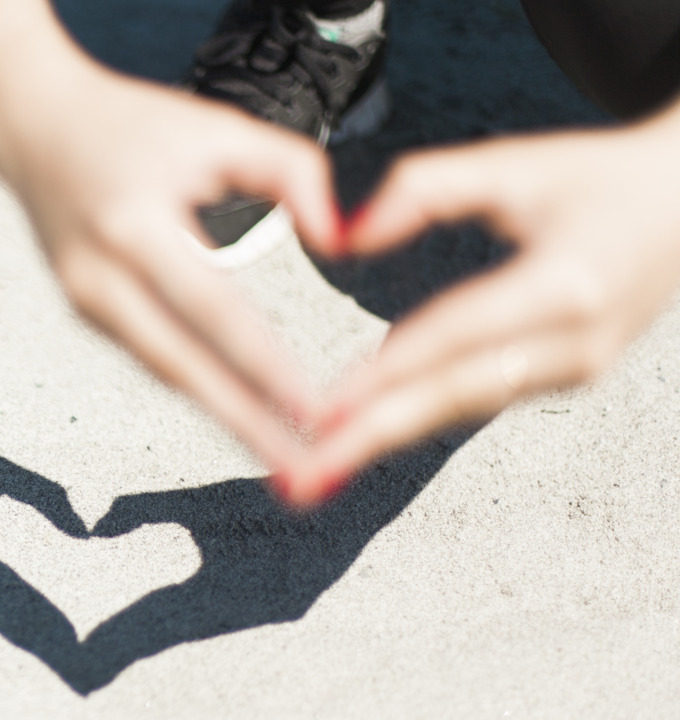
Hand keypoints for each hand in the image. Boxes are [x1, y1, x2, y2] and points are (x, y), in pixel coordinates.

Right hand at [0, 63, 340, 468]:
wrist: (32, 124)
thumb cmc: (135, 123)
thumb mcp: (220, 128)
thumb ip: (294, 173)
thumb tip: (338, 244)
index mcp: (134, 227)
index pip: (215, 313)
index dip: (266, 369)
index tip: (314, 412)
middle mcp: (99, 275)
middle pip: (182, 367)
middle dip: (244, 425)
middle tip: (302, 471)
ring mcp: (83, 299)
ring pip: (164, 371)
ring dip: (222, 415)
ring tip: (281, 455)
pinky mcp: (82, 310)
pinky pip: (149, 356)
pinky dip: (195, 387)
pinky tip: (238, 410)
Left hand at [279, 111, 679, 506]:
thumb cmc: (597, 178)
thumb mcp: (512, 163)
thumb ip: (422, 188)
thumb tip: (343, 235)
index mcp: (566, 283)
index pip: (456, 335)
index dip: (386, 374)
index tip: (325, 406)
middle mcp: (578, 340)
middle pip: (455, 395)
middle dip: (374, 437)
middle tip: (306, 475)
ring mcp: (579, 367)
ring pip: (465, 406)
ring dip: (389, 436)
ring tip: (321, 468)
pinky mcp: (571, 377)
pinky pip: (481, 399)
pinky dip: (422, 418)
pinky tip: (366, 435)